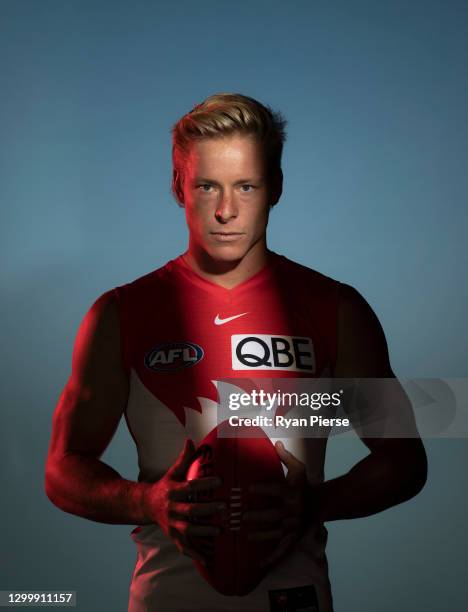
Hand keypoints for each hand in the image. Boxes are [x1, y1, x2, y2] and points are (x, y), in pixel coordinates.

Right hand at [145, 439, 224, 563]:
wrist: (145, 505)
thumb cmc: (165, 486)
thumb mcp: (173, 472)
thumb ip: (183, 458)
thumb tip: (191, 440)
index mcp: (173, 491)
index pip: (191, 487)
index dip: (205, 483)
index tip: (220, 480)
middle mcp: (172, 509)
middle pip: (191, 510)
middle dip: (207, 509)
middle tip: (224, 507)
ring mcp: (172, 524)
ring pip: (188, 530)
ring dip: (204, 531)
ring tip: (221, 531)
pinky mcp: (172, 536)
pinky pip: (183, 547)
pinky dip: (194, 554)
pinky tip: (206, 559)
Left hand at [243, 441, 313, 569]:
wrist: (321, 504)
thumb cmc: (304, 485)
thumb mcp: (299, 469)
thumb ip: (286, 457)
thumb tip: (276, 442)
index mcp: (292, 493)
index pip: (277, 490)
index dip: (264, 488)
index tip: (249, 487)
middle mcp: (292, 511)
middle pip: (273, 514)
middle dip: (257, 516)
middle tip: (241, 516)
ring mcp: (292, 527)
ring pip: (276, 533)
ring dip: (262, 535)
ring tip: (247, 536)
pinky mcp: (293, 539)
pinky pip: (283, 550)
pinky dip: (272, 558)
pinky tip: (260, 564)